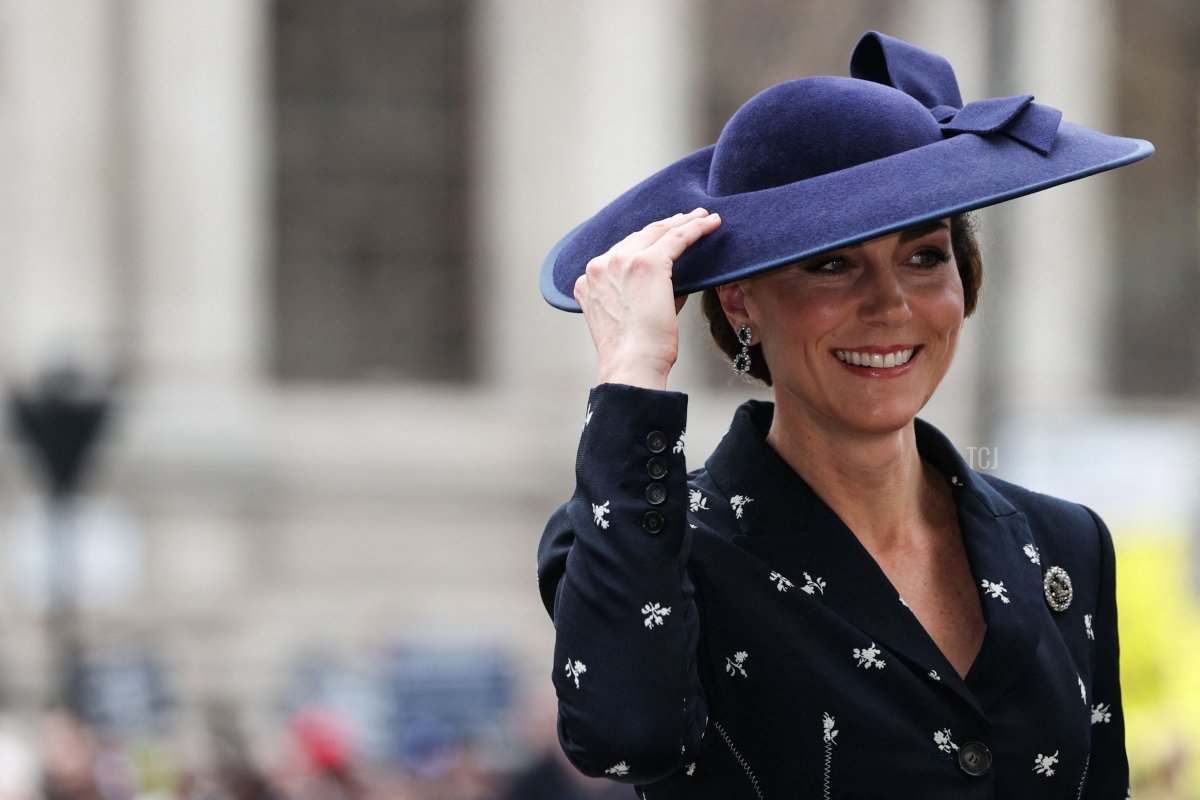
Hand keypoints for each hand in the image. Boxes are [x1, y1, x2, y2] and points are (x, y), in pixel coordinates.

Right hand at [573, 208, 721, 388]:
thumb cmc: (635, 351)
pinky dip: (695, 229)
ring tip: (703, 218)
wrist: (632, 364)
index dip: (646, 241)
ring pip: (658, 232)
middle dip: (667, 225)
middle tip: (688, 219)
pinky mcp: (647, 263)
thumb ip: (641, 291)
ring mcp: (621, 262)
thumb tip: (677, 277)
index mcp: (588, 280)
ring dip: (684, 222)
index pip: (621, 251)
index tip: (664, 234)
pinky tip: (709, 224)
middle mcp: (600, 266)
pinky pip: (676, 238)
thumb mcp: (628, 315)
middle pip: (638, 236)